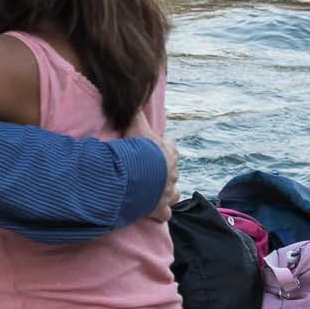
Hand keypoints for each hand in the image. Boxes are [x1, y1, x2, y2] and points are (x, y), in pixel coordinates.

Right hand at [127, 106, 177, 224]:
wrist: (137, 177)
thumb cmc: (138, 150)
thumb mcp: (136, 126)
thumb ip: (136, 113)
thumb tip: (135, 94)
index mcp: (168, 152)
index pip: (169, 147)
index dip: (159, 149)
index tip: (149, 150)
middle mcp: (172, 172)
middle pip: (171, 171)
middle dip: (162, 173)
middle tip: (147, 174)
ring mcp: (168, 192)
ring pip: (174, 193)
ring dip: (166, 193)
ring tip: (154, 194)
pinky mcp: (161, 209)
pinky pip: (165, 214)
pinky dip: (161, 214)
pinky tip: (153, 213)